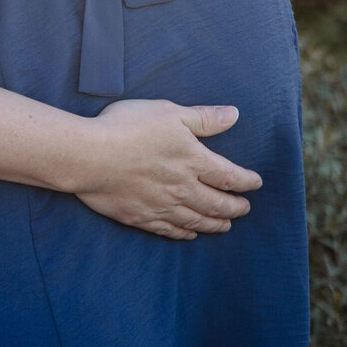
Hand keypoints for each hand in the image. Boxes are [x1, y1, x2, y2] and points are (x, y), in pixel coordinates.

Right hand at [72, 99, 262, 240]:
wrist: (89, 156)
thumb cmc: (128, 128)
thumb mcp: (169, 112)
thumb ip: (204, 118)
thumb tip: (234, 115)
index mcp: (193, 161)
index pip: (229, 176)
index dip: (246, 181)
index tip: (257, 183)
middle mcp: (183, 188)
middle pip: (217, 204)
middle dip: (235, 207)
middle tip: (245, 209)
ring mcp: (162, 206)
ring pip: (197, 220)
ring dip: (215, 224)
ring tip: (225, 226)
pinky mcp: (141, 217)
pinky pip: (170, 231)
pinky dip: (185, 233)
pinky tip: (190, 234)